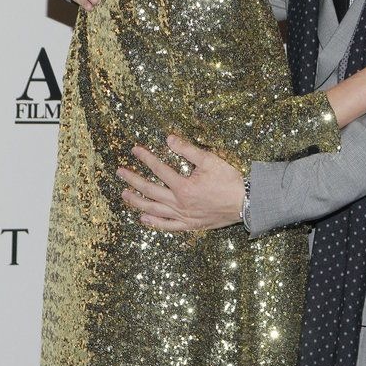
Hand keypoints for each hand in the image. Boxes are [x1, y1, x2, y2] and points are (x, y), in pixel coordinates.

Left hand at [116, 135, 244, 231]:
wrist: (246, 203)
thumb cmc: (229, 181)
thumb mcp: (210, 160)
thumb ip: (188, 150)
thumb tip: (169, 139)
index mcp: (183, 186)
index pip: (159, 169)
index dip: (145, 158)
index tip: (134, 150)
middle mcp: (180, 203)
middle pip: (151, 190)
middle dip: (133, 180)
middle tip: (120, 173)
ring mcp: (184, 216)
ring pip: (155, 210)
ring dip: (137, 202)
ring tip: (124, 195)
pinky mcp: (190, 225)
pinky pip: (168, 226)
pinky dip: (154, 223)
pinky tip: (143, 218)